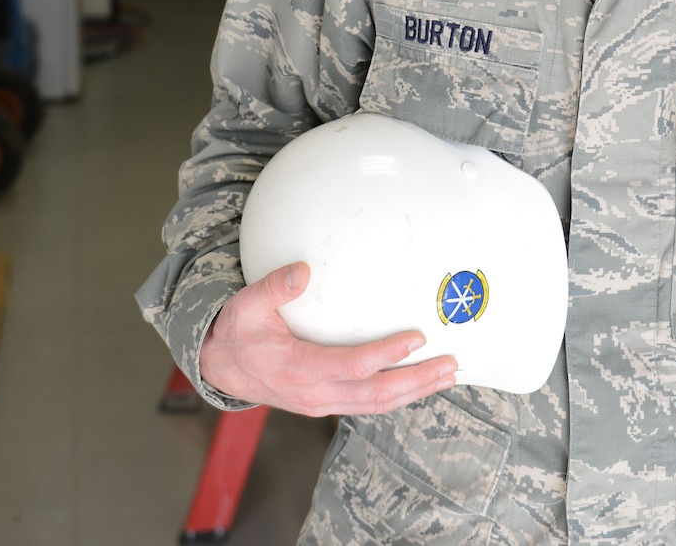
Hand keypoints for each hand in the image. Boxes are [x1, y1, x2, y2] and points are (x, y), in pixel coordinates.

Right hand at [199, 262, 456, 416]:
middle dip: (418, 381)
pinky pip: (370, 403)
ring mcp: (324, 402)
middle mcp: (316, 393)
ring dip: (416, 392)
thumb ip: (274, 287)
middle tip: (451, 364)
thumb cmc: (238, 333)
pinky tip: (420, 383)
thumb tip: (303, 270)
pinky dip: (399, 395)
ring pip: (377, 404)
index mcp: (299, 369)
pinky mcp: (328, 403)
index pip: (354, 366)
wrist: (223, 369)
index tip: (417, 338)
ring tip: (448, 376)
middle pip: (377, 394)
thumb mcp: (246, 305)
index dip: (387, 354)